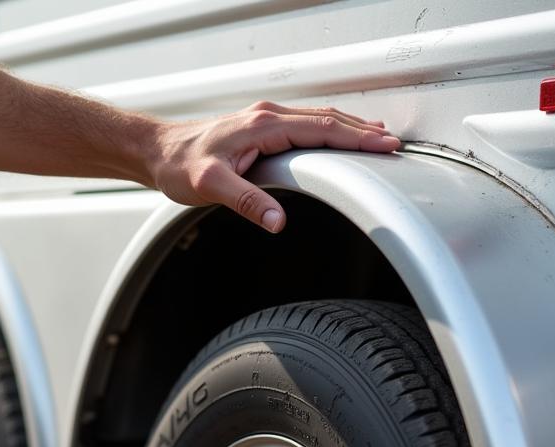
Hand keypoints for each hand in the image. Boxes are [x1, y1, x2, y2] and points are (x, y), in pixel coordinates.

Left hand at [147, 100, 400, 231]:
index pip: (322, 129)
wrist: (160, 152)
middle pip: (328, 119)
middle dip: (363, 131)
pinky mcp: (262, 128)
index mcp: (263, 125)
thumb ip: (247, 202)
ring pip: (319, 120)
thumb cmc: (181, 166)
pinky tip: (340, 137)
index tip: (384, 146)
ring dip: (350, 128)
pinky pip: (306, 125)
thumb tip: (278, 221)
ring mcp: (266, 119)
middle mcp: (267, 116)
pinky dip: (331, 129)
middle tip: (394, 145)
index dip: (356, 138)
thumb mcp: (210, 187)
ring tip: (378, 139)